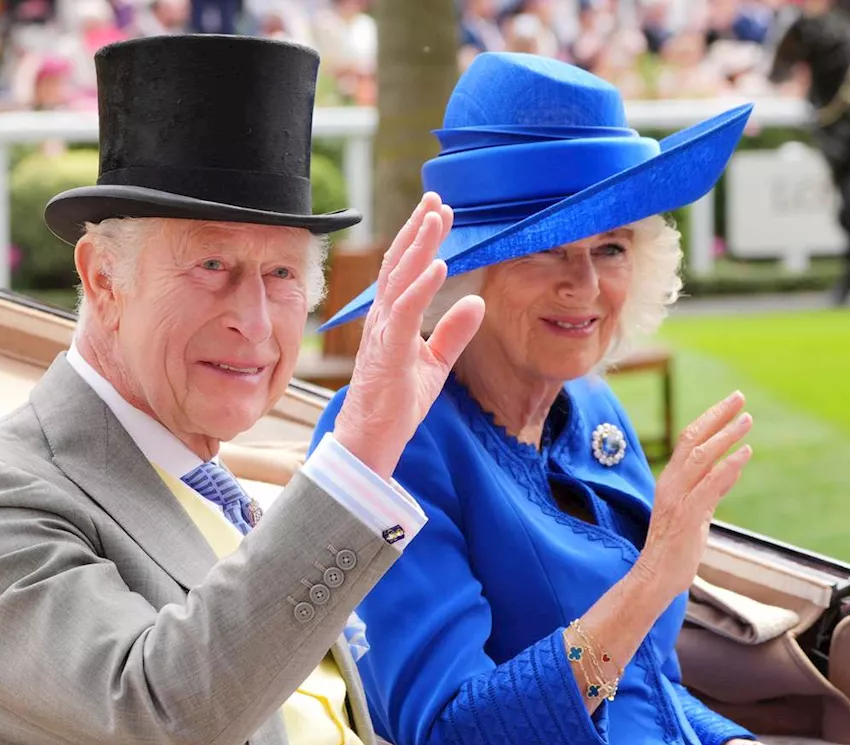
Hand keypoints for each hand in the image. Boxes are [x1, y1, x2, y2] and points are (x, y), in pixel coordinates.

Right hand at [332, 192, 485, 478]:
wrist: (372, 439)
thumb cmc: (396, 404)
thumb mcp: (435, 364)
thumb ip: (453, 332)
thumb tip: (477, 302)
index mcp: (391, 319)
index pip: (405, 270)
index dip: (421, 238)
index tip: (440, 212)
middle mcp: (382, 319)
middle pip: (399, 263)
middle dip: (418, 229)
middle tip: (436, 199)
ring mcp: (382, 333)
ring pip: (399, 278)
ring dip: (419, 246)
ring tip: (437, 218)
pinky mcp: (387, 351)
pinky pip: (404, 311)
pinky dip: (421, 286)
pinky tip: (438, 265)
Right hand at [632, 391, 752, 601]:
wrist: (656, 576)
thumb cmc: (675, 547)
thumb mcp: (698, 512)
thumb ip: (712, 489)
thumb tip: (733, 467)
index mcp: (671, 480)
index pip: (689, 440)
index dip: (710, 419)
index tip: (731, 404)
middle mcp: (671, 483)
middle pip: (693, 439)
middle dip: (718, 416)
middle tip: (740, 398)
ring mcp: (678, 498)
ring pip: (701, 457)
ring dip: (726, 436)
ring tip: (747, 421)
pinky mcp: (688, 515)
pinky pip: (710, 485)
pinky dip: (728, 467)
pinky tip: (744, 453)